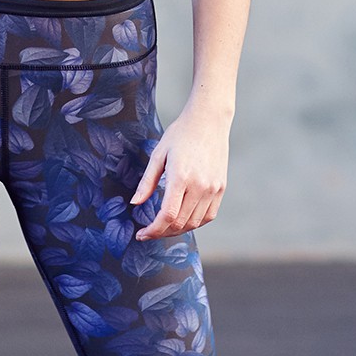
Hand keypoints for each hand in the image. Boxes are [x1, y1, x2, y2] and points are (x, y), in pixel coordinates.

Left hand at [130, 102, 230, 240]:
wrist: (209, 120)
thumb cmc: (180, 134)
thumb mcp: (158, 154)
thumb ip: (147, 182)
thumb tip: (135, 204)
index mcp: (180, 177)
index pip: (167, 216)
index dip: (153, 230)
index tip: (141, 234)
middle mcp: (200, 186)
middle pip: (180, 223)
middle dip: (162, 232)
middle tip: (149, 231)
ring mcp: (213, 189)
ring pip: (194, 223)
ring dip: (178, 229)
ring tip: (164, 227)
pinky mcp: (221, 188)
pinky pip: (208, 216)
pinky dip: (195, 223)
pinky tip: (183, 219)